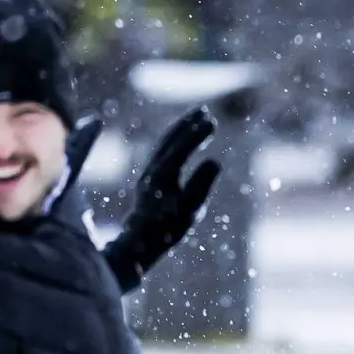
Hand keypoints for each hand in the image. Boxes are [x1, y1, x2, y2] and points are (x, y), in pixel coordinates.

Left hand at [103, 108, 220, 290]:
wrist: (138, 243)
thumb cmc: (166, 228)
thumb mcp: (189, 209)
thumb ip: (201, 184)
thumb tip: (214, 161)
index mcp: (163, 175)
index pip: (181, 147)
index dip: (196, 133)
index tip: (212, 120)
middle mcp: (153, 169)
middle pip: (170, 139)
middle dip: (187, 124)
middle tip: (205, 110)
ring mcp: (149, 173)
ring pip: (164, 144)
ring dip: (180, 129)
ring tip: (196, 118)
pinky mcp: (149, 178)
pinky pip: (162, 152)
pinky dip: (173, 140)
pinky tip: (181, 140)